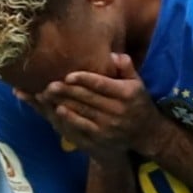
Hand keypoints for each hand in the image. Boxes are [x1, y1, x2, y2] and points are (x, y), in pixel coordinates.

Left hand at [31, 53, 163, 157]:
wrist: (146, 133)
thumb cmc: (137, 102)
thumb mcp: (137, 83)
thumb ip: (126, 67)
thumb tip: (113, 55)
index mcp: (126, 93)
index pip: (102, 84)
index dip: (84, 79)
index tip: (68, 75)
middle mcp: (117, 110)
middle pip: (88, 98)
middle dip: (67, 91)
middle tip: (49, 84)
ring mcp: (109, 125)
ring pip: (82, 111)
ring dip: (63, 103)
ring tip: (46, 95)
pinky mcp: (102, 137)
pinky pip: (82, 127)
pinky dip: (69, 118)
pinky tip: (57, 110)